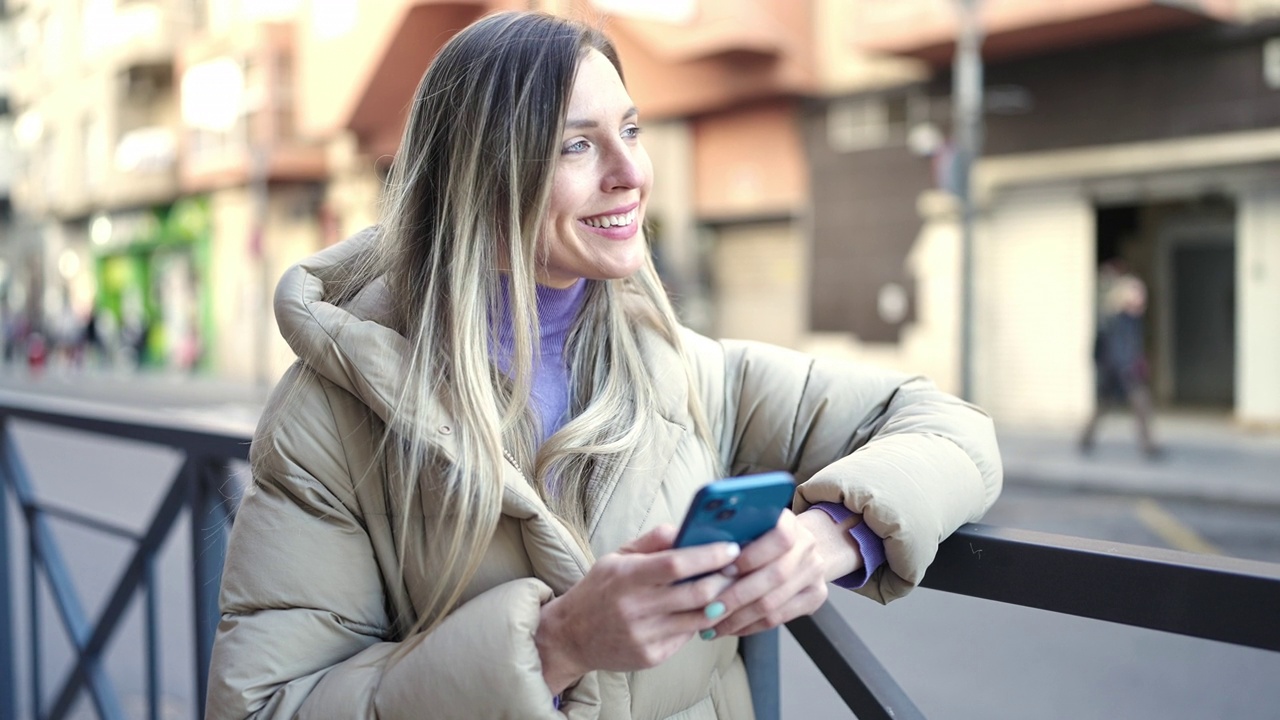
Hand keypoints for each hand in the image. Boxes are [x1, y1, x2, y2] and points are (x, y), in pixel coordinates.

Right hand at [535, 525, 740, 694]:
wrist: (571, 637)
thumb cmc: (599, 591)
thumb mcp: (617, 558)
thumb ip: (652, 541)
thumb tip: (686, 528)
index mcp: (625, 577)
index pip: (676, 564)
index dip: (708, 556)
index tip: (731, 549)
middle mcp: (634, 608)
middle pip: (696, 594)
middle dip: (724, 580)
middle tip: (738, 569)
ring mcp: (644, 636)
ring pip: (698, 618)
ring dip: (720, 602)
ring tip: (729, 588)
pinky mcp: (651, 657)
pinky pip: (687, 637)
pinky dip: (698, 622)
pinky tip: (700, 611)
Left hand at [704, 509, 858, 637]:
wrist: (796, 546)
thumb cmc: (759, 535)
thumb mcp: (747, 526)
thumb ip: (729, 534)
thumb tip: (693, 549)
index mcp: (790, 522)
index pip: (780, 537)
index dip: (752, 556)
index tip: (724, 569)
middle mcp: (808, 546)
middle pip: (776, 576)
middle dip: (737, 596)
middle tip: (709, 610)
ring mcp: (815, 572)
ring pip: (774, 603)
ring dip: (739, 618)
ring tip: (711, 625)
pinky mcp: (815, 596)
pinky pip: (779, 618)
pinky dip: (750, 626)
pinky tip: (729, 628)